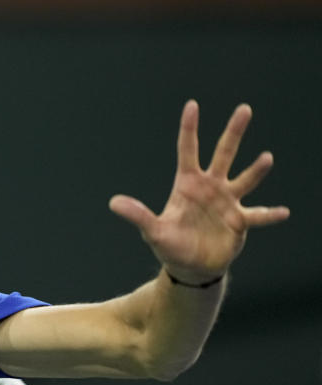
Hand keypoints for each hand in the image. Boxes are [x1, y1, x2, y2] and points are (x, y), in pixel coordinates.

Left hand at [109, 100, 288, 284]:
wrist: (190, 266)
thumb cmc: (170, 245)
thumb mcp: (152, 230)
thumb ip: (137, 215)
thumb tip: (113, 203)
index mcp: (188, 184)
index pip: (188, 150)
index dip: (189, 128)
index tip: (192, 105)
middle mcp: (210, 187)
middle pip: (223, 154)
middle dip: (233, 132)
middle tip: (244, 109)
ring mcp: (227, 202)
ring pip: (245, 179)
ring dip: (255, 170)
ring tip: (266, 158)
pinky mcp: (240, 221)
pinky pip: (258, 215)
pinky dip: (269, 215)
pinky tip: (283, 212)